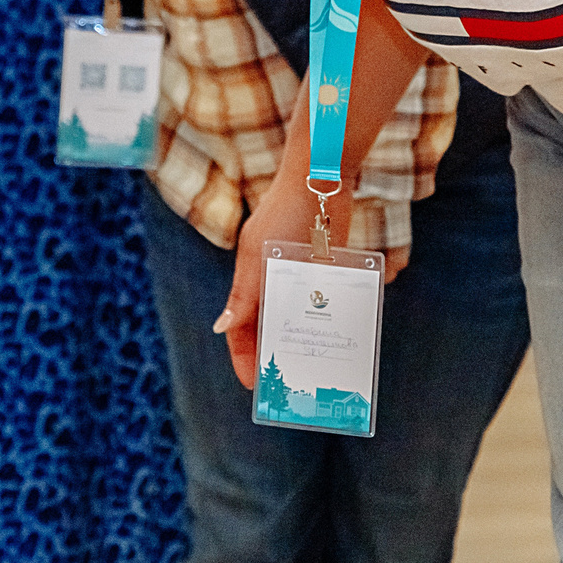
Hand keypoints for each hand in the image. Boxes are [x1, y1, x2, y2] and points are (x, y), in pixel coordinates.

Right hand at [215, 181, 316, 391]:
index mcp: (251, 278)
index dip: (245, 357)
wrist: (320, 177)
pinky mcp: (325, 265)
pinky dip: (327, 318)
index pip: (242, 329)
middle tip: (291, 385)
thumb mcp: (261, 255)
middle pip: (271, 326)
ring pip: (298, 316)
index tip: (255, 386)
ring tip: (318, 365)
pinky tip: (340, 334)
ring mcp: (300, 272)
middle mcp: (273, 279)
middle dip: (276, 355)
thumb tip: (222, 328)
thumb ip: (245, 293)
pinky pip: (324, 300)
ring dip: (305, 339)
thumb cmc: (285, 212)